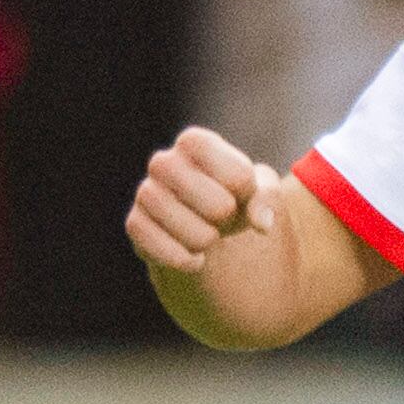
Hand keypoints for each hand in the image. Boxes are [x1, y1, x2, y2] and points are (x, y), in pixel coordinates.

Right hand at [128, 125, 281, 281]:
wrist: (197, 220)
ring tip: (207, 236)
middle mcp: (163, 162)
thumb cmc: (231, 196)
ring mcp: (145, 193)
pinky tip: (194, 258)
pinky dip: (187, 261)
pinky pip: (167, 253)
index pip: (239, 176)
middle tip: (220, 215)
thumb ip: (267, 199)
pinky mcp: (135, 225)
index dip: (246, 192)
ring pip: (194, 234)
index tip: (238, 190)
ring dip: (209, 242)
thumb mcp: (258, 190)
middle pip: (219, 206)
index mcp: (194, 142)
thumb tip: (262, 223)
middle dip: (228, 219)